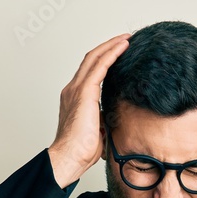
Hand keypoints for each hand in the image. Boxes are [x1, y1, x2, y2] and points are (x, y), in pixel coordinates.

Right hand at [47, 33, 130, 187]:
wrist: (70, 158)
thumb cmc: (82, 151)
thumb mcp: (98, 129)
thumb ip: (104, 118)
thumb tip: (116, 118)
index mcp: (75, 98)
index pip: (90, 72)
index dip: (104, 60)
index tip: (119, 53)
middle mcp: (73, 90)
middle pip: (91, 59)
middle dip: (108, 47)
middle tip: (125, 40)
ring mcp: (76, 89)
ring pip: (94, 58)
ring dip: (111, 46)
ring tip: (126, 39)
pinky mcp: (84, 93)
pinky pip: (99, 66)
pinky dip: (112, 54)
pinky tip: (123, 47)